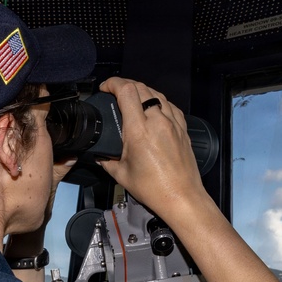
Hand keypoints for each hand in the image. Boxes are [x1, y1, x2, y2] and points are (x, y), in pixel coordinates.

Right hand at [95, 77, 207, 223]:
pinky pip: (170, 105)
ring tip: (132, 98)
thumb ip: (105, 159)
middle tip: (114, 92)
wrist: (181, 197)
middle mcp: (158, 122)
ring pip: (157, 93)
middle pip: (141, 87)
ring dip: (142, 91)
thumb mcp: (120, 174)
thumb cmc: (154, 189)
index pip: (126, 91)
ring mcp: (173, 124)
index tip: (106, 87)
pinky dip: (158, 101)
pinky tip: (152, 109)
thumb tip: (99, 152)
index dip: (113, 83)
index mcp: (140, 131)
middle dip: (125, 84)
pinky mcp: (182, 129)